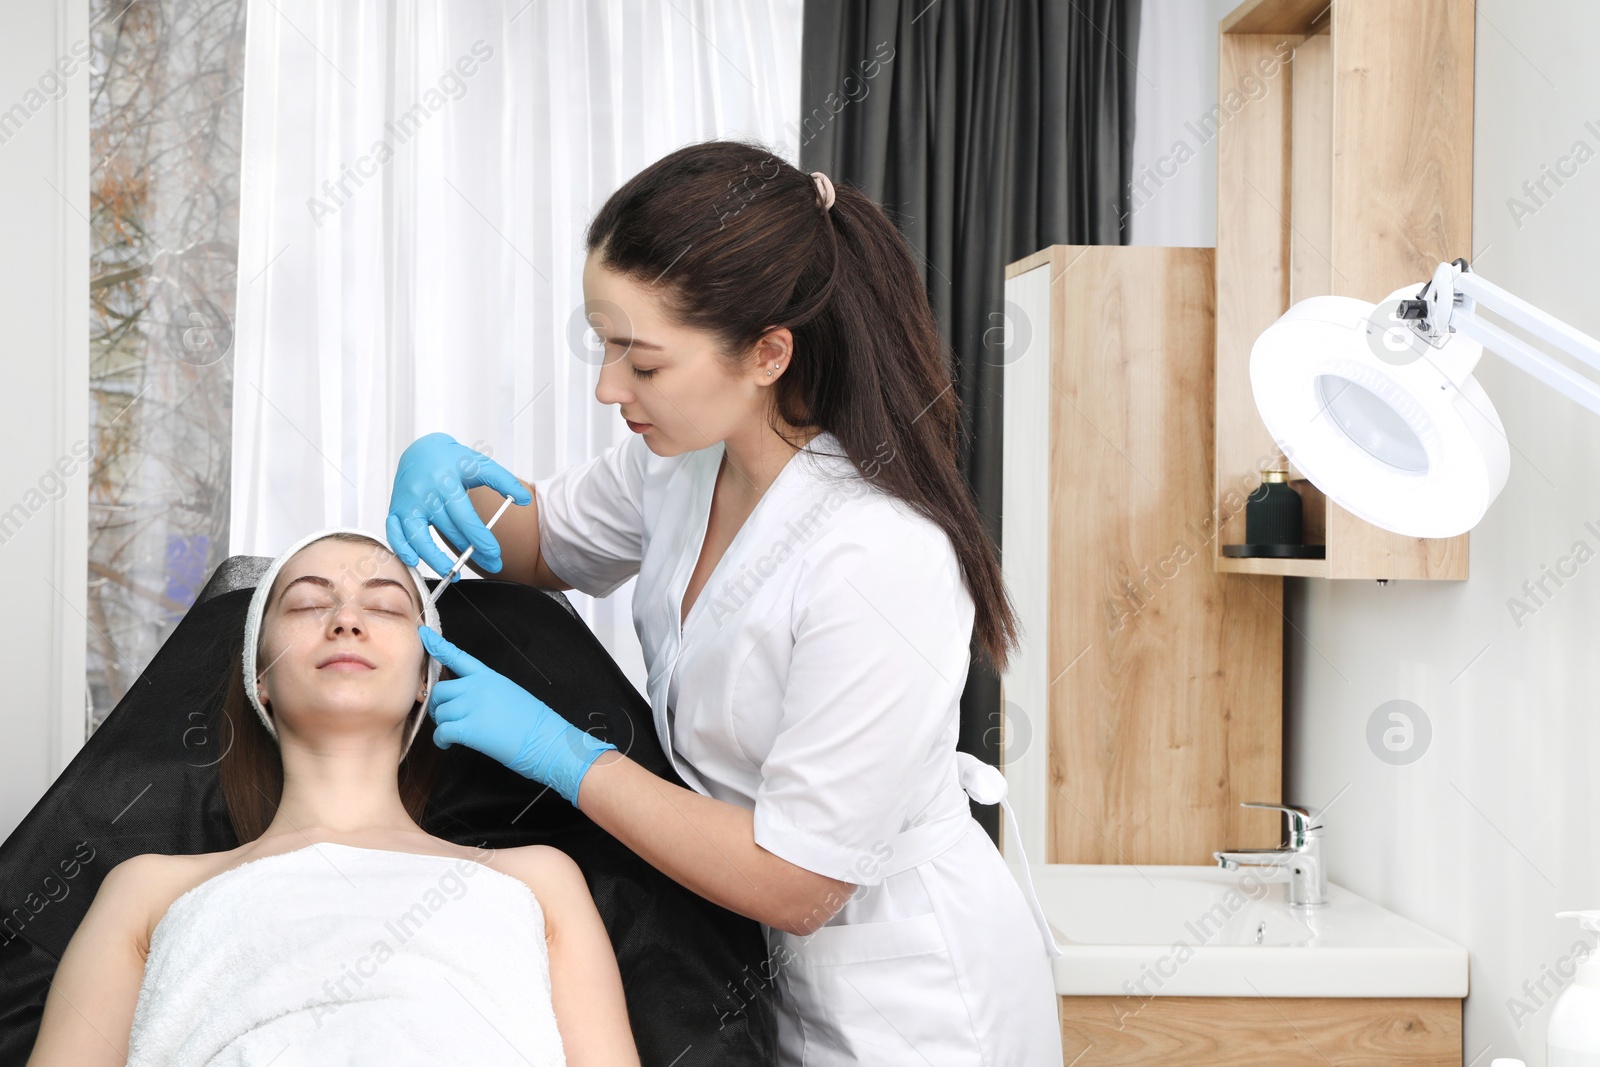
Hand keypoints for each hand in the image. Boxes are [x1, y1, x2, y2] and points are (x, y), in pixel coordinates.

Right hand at [386, 432, 531, 580]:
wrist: (422, 449)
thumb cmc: (452, 460)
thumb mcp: (480, 464)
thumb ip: (503, 481)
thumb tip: (524, 499)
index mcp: (446, 482)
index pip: (465, 517)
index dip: (480, 538)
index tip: (494, 554)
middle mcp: (424, 493)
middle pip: (448, 530)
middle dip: (469, 552)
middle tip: (491, 565)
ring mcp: (407, 502)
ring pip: (417, 536)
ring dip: (434, 558)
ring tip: (452, 573)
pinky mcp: (395, 508)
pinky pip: (394, 532)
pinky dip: (401, 549)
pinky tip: (414, 562)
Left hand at [419, 625, 615, 806]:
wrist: (547, 740)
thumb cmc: (535, 723)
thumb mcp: (511, 695)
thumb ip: (486, 692)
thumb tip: (467, 702)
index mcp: (489, 677)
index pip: (458, 657)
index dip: (437, 645)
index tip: (423, 634)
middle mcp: (478, 687)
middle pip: (441, 690)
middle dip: (438, 705)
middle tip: (446, 718)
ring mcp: (473, 706)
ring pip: (439, 712)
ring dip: (442, 725)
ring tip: (453, 735)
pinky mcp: (469, 728)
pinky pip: (441, 732)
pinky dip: (441, 740)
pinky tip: (449, 744)